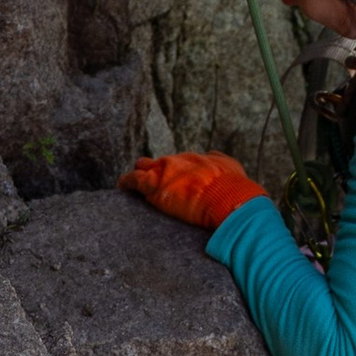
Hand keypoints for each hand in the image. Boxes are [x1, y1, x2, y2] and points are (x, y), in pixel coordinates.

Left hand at [120, 151, 268, 231]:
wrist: (229, 199)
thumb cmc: (234, 188)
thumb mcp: (231, 167)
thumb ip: (220, 160)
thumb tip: (214, 156)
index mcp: (196, 159)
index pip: (179, 163)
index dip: (175, 172)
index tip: (174, 180)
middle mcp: (179, 160)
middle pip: (160, 162)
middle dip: (155, 171)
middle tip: (153, 182)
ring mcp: (164, 171)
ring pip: (143, 167)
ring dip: (140, 175)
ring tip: (132, 184)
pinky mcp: (152, 184)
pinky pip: (132, 179)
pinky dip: (126, 182)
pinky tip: (122, 186)